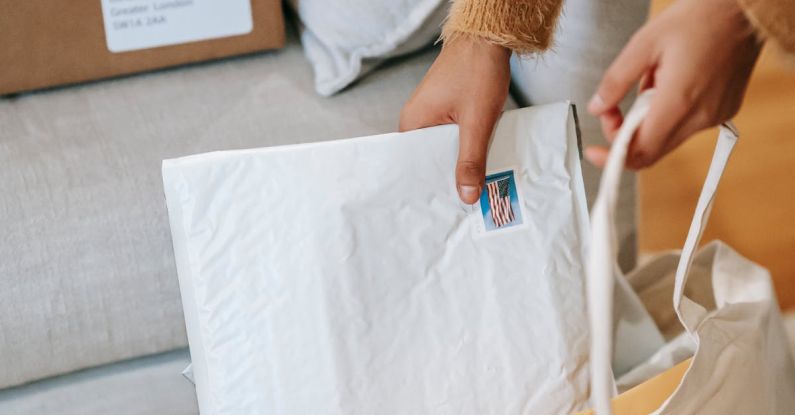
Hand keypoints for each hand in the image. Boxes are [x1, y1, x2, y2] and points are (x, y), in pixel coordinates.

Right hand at [400, 36, 510, 203]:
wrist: (489, 38)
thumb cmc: (477, 71)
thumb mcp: (477, 121)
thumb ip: (472, 159)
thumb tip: (467, 195)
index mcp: (412, 124)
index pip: (414, 166)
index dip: (431, 186)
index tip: (445, 207)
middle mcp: (416, 121)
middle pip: (431, 160)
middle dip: (449, 178)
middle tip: (466, 203)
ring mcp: (431, 116)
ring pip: (445, 150)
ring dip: (461, 162)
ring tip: (475, 187)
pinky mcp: (446, 112)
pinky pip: (453, 138)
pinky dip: (467, 148)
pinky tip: (480, 160)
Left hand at [585, 0, 761, 168]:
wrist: (744, 10)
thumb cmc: (699, 18)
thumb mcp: (644, 44)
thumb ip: (616, 81)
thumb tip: (597, 107)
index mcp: (679, 102)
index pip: (640, 151)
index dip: (612, 156)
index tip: (595, 150)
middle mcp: (701, 117)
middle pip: (652, 150)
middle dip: (624, 134)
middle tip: (614, 108)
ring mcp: (716, 116)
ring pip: (667, 138)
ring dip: (647, 120)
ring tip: (652, 80)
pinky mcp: (724, 112)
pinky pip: (686, 126)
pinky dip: (668, 113)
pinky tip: (670, 83)